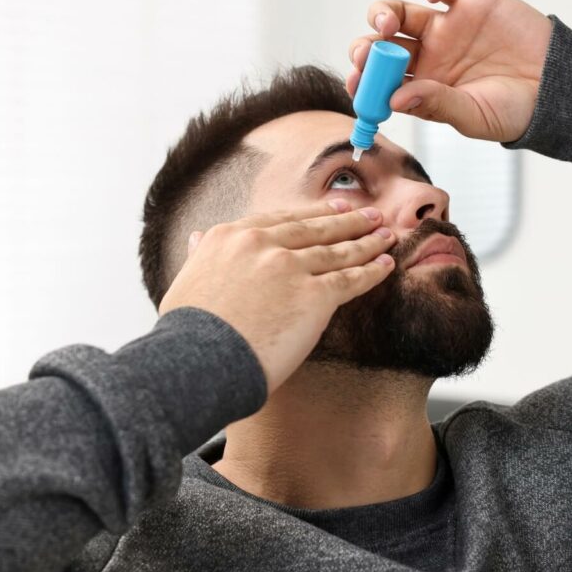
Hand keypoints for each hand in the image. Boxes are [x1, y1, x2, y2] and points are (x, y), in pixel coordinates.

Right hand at [158, 200, 395, 394]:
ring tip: (386, 236)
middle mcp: (261, 244)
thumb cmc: (186, 334)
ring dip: (367, 242)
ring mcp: (289, 267)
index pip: (281, 220)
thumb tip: (196, 238)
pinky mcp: (314, 295)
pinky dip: (372, 271)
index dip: (312, 215)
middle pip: (315, 228)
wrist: (196, 361)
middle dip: (347, 220)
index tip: (331, 210)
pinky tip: (386, 265)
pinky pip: (350, 279)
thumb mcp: (185, 281)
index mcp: (229, 236)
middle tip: (369, 215)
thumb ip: (199, 256)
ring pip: (338, 250)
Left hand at [347, 0, 552, 142]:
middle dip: (367, 46)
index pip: (381, 82)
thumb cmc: (516, 110)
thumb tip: (396, 100)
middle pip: (382, 45)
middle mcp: (428, 57)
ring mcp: (446, 27)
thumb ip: (436, 105)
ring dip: (383, 13)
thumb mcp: (475, 116)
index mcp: (424, 88)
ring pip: (399, 13)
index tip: (356, 80)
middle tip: (368, 52)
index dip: (364, 79)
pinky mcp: (467, 0)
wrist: (558, 85)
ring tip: (388, 22)